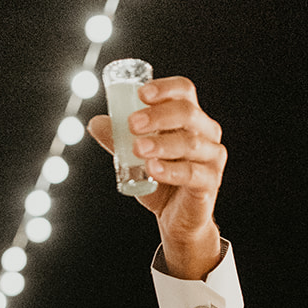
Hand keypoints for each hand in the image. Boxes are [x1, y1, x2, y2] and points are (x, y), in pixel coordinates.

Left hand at [89, 76, 225, 279]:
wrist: (177, 219)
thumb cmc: (162, 181)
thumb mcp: (135, 157)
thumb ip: (119, 140)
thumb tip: (95, 123)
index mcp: (191, 118)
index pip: (184, 91)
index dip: (165, 88)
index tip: (141, 94)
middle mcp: (207, 132)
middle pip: (187, 113)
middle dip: (158, 116)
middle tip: (132, 125)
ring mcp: (212, 157)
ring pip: (189, 143)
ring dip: (161, 144)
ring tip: (137, 149)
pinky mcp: (210, 182)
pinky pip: (191, 173)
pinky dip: (170, 170)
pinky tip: (153, 170)